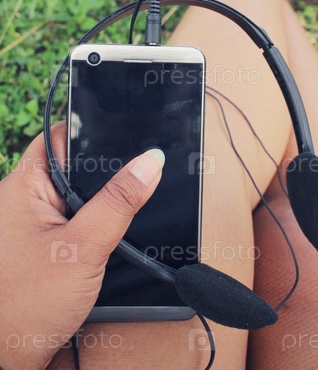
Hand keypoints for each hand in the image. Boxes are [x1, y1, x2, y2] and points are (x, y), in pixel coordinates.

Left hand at [0, 123, 163, 369]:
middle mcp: (25, 200)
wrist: (9, 359)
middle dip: (105, 166)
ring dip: (102, 197)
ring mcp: (35, 223)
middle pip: (72, 164)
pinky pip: (76, 218)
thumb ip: (118, 202)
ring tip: (128, 201)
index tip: (127, 125)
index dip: (91, 127)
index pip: (58, 137)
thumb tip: (150, 163)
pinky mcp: (45, 245)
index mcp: (23, 186)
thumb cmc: (25, 305)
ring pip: (78, 193)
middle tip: (139, 168)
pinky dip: (96, 220)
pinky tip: (113, 229)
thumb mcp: (83, 246)